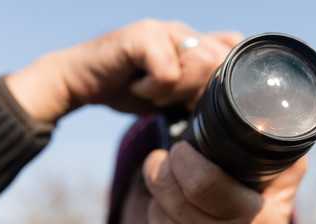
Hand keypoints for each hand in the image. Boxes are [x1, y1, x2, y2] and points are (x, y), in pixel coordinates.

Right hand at [5, 19, 241, 122]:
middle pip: (218, 61)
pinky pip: (168, 73)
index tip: (203, 97)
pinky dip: (152, 90)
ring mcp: (163, 29)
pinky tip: (136, 84)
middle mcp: (181, 30)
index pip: (232, 44)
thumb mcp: (169, 92)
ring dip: (173, 90)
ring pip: (198, 65)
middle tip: (168, 96)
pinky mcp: (144, 36)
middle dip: (194, 90)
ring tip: (151, 89)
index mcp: (191, 41)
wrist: (82, 81)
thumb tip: (222, 102)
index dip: (228, 73)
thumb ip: (194, 88)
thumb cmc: (127, 88)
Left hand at [118, 141, 306, 223]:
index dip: (185, 160)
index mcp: (244, 218)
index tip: (182, 148)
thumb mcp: (278, 209)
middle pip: (166, 189)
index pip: (201, 183)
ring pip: (153, 208)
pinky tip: (170, 220)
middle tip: (164, 159)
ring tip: (175, 193)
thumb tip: (289, 139)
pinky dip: (150, 219)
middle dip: (159, 167)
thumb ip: (284, 173)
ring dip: (157, 193)